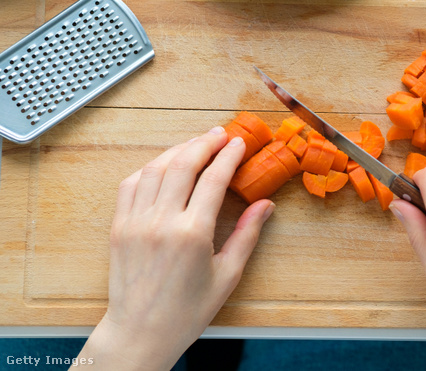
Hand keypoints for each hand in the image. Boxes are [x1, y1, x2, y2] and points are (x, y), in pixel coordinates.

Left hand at [78, 127, 273, 369]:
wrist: (141, 332)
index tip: (239, 143)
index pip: (213, 179)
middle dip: (204, 143)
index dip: (228, 156)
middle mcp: (161, 222)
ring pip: (155, 168)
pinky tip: (164, 165)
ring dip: (178, 150)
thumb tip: (265, 205)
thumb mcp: (227, 275)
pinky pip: (131, 184)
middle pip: (183, 164)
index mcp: (192, 234)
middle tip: (220, 134)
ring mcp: (135, 222)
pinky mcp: (119, 226)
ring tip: (196, 144)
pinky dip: (149, 168)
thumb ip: (247, 234)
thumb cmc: (187, 310)